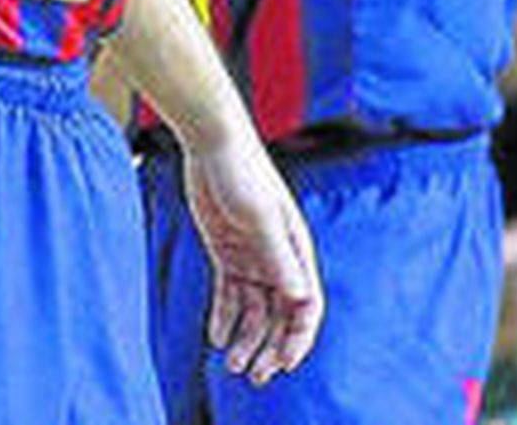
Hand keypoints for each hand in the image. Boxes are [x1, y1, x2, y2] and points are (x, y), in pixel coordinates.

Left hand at [183, 133, 323, 383]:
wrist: (210, 140)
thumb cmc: (241, 169)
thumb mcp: (259, 216)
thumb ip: (278, 255)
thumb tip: (300, 297)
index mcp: (295, 249)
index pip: (306, 305)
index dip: (298, 338)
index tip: (285, 365)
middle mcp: (277, 257)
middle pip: (280, 314)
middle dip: (270, 347)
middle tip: (254, 375)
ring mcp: (251, 254)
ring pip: (254, 309)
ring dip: (246, 338)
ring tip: (232, 364)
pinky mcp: (226, 249)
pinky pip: (229, 293)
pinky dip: (225, 317)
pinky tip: (216, 337)